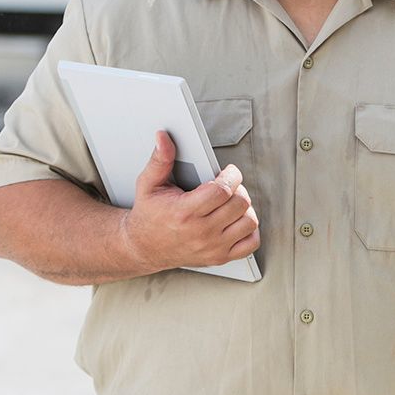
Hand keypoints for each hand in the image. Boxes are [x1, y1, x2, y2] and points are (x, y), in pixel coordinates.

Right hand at [122, 131, 259, 272]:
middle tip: (228, 184)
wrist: (143, 248)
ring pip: (249, 222)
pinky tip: (236, 220)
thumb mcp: (148, 184)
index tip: (228, 171)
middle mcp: (201, 232)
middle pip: (239, 203)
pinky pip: (250, 243)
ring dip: (245, 208)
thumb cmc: (149, 214)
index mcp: (185, 212)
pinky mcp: (219, 257)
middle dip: (238, 188)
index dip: (231, 175)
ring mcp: (212, 247)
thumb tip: (163, 137)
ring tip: (231, 201)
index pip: (222, 190)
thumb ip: (159, 159)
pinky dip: (249, 229)